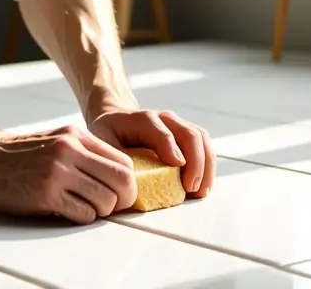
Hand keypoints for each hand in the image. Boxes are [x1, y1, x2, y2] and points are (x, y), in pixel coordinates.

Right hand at [0, 124, 137, 223]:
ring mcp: (58, 172)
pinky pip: (83, 214)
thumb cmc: (18, 155)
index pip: (123, 161)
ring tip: (84, 207)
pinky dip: (82, 217)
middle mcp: (70, 150)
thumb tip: (116, 177)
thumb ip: (84, 152)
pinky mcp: (46, 194)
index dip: (127, 182)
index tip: (118, 192)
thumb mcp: (56, 140)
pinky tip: (67, 210)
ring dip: (100, 211)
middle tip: (111, 206)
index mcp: (75, 136)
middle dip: (123, 199)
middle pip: (122, 181)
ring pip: (105, 200)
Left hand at [88, 108, 214, 198]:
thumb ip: (114, 159)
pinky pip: (205, 146)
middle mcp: (164, 119)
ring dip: (206, 166)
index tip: (177, 167)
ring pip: (202, 139)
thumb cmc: (109, 135)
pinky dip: (208, 166)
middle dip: (195, 162)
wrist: (116, 121)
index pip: (161, 131)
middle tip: (191, 188)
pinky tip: (203, 186)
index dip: (170, 148)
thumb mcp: (103, 143)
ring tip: (200, 191)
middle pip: (189, 134)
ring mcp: (178, 125)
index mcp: (142, 119)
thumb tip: (128, 183)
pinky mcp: (187, 135)